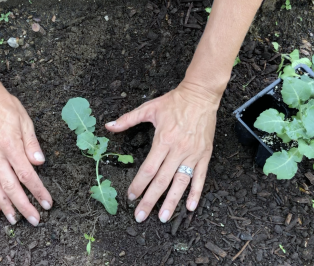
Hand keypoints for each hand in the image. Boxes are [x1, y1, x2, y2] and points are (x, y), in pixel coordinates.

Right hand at [0, 86, 51, 225]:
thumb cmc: (7, 109)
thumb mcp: (25, 121)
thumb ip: (32, 144)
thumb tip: (40, 163)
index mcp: (10, 145)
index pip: (27, 175)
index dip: (38, 191)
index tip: (47, 203)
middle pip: (11, 187)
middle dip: (23, 206)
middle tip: (34, 220)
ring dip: (5, 207)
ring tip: (14, 220)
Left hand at [105, 81, 219, 222]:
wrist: (201, 95)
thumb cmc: (174, 101)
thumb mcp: (149, 108)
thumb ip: (128, 119)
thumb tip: (109, 126)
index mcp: (163, 140)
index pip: (149, 168)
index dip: (139, 184)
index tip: (131, 196)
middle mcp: (178, 150)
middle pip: (162, 180)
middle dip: (150, 200)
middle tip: (141, 216)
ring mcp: (193, 154)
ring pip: (181, 183)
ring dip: (172, 202)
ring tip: (163, 217)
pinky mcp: (205, 155)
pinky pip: (201, 177)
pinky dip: (196, 193)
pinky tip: (190, 207)